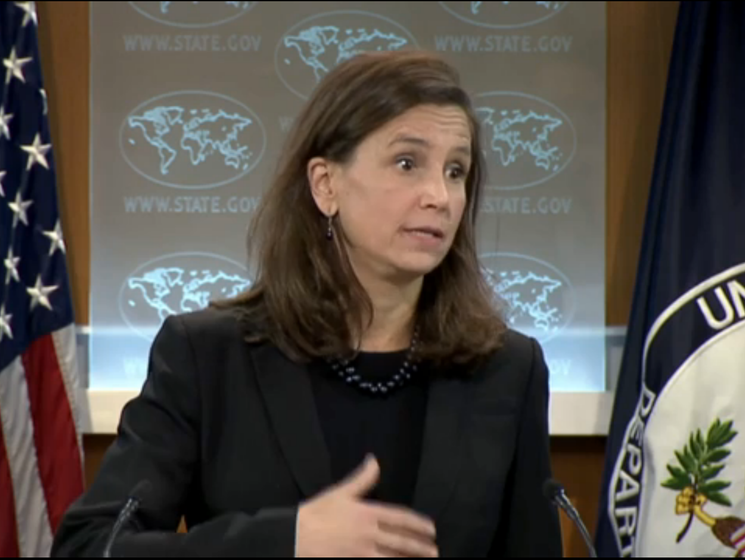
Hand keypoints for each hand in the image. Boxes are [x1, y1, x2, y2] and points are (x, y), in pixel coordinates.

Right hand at [295, 454, 437, 557]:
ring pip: (395, 559)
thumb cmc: (316, 513)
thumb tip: (374, 460)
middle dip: (421, 547)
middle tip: (435, 551)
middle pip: (402, 542)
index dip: (418, 524)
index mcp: (368, 513)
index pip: (401, 518)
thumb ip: (362, 478)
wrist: (294, 537)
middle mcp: (369, 534)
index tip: (431, 529)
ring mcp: (363, 553)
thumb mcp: (340, 493)